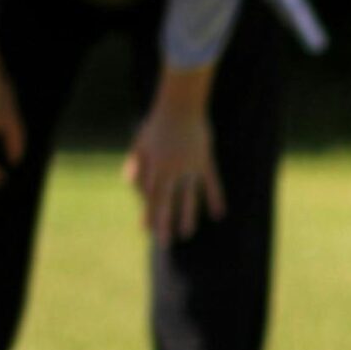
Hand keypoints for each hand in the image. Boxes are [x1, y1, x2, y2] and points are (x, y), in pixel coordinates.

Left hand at [124, 101, 224, 243]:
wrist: (181, 106)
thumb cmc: (158, 124)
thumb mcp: (141, 142)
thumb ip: (136, 164)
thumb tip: (131, 185)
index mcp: (157, 166)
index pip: (151, 195)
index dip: (149, 213)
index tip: (147, 230)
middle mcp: (174, 170)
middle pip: (169, 201)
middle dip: (166, 223)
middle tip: (166, 243)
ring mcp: (192, 167)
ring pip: (190, 196)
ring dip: (188, 216)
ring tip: (187, 234)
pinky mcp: (205, 161)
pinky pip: (212, 183)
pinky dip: (216, 198)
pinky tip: (219, 215)